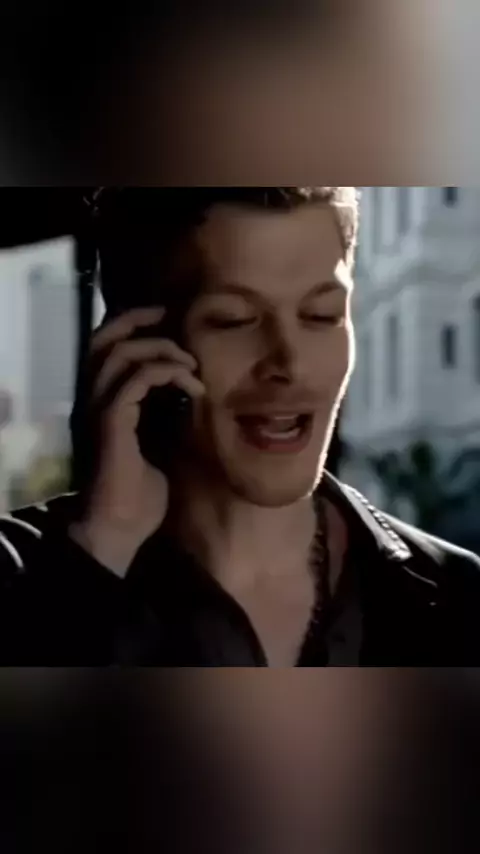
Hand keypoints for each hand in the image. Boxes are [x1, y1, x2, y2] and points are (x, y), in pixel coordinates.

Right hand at [68, 306, 204, 575]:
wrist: (119, 530)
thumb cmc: (141, 497)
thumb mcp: (161, 446)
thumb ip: (167, 417)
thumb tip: (194, 394)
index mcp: (103, 402)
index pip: (108, 347)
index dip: (137, 327)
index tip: (173, 324)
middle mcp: (93, 399)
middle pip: (104, 338)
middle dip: (140, 320)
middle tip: (175, 319)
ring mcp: (98, 409)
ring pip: (120, 353)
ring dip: (161, 349)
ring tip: (191, 364)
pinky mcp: (110, 422)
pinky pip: (135, 379)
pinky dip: (166, 373)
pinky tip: (193, 387)